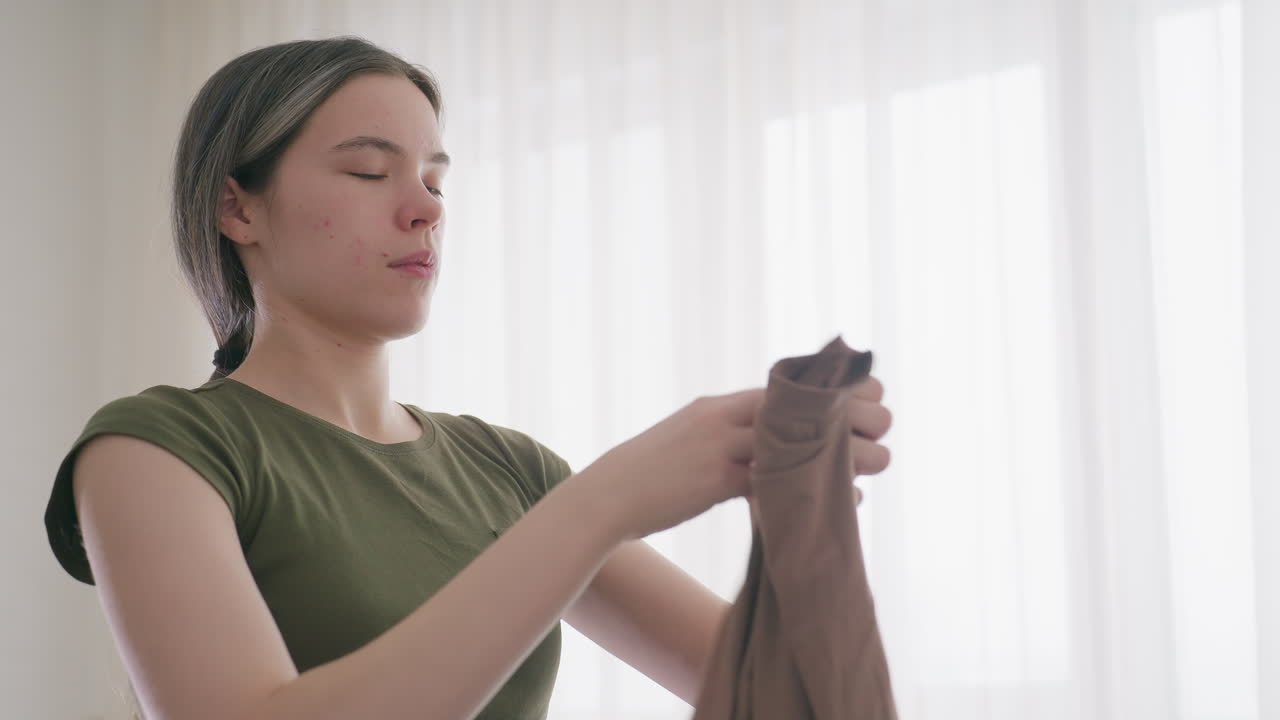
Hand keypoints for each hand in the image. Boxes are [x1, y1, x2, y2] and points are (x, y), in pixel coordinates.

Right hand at [584, 369, 891, 540]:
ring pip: (791, 442)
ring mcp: (715, 446)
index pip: (779, 387)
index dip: (824, 388)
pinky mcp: (711, 480)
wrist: (603, 498)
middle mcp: (719, 419)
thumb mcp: (685, 444)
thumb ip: (722, 437)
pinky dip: (810, 491)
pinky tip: (843, 500)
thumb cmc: (645, 478)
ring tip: (885, 458)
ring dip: (842, 450)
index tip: (866, 385)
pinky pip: (772, 484)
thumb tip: (757, 449)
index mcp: (715, 406)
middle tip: (889, 416)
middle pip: (793, 406)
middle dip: (845, 409)